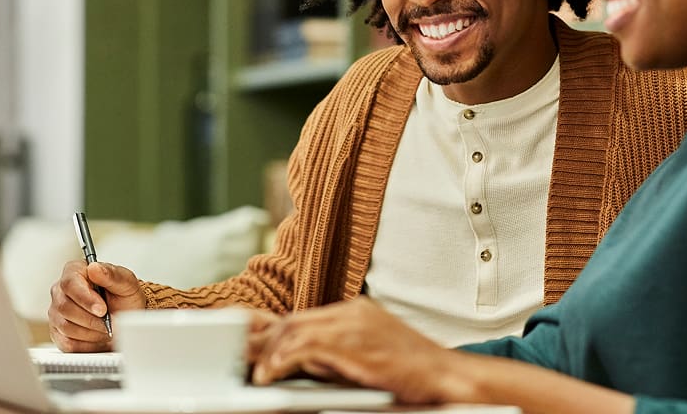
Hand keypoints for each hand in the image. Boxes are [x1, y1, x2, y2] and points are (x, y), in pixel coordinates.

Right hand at [48, 260, 145, 351]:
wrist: (126, 318)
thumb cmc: (124, 297)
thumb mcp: (126, 283)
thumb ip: (111, 274)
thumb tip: (94, 268)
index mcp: (74, 271)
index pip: (70, 283)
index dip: (85, 299)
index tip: (102, 309)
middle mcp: (60, 291)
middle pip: (65, 307)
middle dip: (91, 318)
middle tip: (109, 321)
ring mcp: (56, 312)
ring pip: (66, 327)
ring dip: (91, 331)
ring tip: (106, 327)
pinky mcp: (58, 333)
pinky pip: (67, 343)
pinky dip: (87, 343)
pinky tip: (98, 336)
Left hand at [251, 297, 466, 403]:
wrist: (445, 376)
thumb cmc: (412, 372)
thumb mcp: (369, 355)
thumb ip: (337, 353)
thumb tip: (304, 362)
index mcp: (356, 311)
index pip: (304, 316)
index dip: (274, 331)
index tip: (252, 341)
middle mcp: (352, 311)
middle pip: (294, 320)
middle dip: (264, 339)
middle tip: (241, 355)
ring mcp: (353, 324)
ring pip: (294, 330)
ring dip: (269, 353)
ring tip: (253, 372)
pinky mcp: (353, 342)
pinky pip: (305, 347)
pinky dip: (283, 361)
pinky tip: (270, 375)